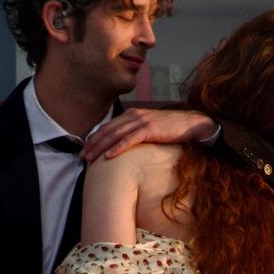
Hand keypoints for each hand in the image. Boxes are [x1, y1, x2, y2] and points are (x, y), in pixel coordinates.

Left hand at [81, 108, 217, 162]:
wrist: (191, 123)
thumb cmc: (171, 128)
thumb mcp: (149, 128)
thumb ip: (136, 132)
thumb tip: (123, 146)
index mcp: (132, 114)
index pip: (108, 127)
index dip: (95, 138)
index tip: (85, 149)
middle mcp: (134, 116)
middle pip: (107, 131)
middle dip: (93, 144)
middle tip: (82, 156)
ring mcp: (141, 122)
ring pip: (114, 135)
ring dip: (100, 147)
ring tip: (90, 158)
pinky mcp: (149, 129)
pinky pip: (129, 140)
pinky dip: (117, 148)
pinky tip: (108, 156)